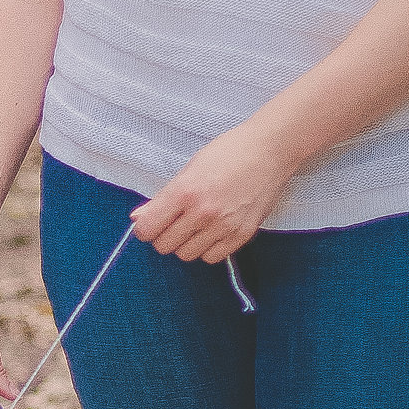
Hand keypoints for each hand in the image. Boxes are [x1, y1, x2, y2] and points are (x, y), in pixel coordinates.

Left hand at [128, 114, 294, 263]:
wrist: (269, 151)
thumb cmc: (228, 153)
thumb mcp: (189, 169)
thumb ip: (162, 199)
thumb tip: (138, 219)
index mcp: (184, 192)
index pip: (148, 229)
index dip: (145, 228)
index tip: (151, 223)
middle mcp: (202, 213)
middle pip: (165, 246)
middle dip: (164, 237)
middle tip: (174, 223)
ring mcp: (224, 226)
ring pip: (187, 255)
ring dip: (185, 244)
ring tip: (194, 226)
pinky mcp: (242, 235)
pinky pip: (212, 257)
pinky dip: (207, 249)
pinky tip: (211, 232)